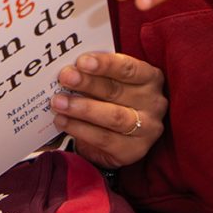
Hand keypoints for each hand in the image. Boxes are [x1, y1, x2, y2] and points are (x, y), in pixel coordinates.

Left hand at [51, 51, 166, 168]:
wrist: (119, 135)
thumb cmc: (113, 98)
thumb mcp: (110, 80)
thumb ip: (95, 72)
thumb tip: (68, 67)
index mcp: (150, 78)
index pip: (129, 68)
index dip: (105, 64)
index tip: (81, 61)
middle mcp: (154, 103)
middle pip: (117, 92)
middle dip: (87, 83)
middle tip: (64, 78)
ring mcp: (147, 129)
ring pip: (113, 117)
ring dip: (82, 109)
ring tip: (58, 102)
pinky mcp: (134, 150)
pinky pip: (104, 139)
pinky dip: (80, 129)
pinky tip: (62, 121)